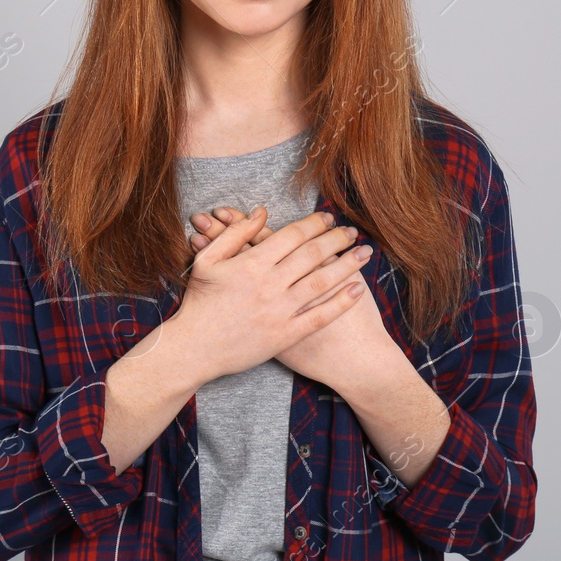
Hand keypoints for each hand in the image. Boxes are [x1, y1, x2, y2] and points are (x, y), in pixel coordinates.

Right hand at [171, 205, 371, 383]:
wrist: (195, 348)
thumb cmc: (199, 303)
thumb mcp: (208, 261)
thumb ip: (234, 234)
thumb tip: (261, 213)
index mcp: (251, 264)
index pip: (292, 235)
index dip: (314, 223)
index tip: (328, 217)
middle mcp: (269, 285)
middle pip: (312, 254)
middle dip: (337, 239)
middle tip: (352, 231)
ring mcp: (280, 311)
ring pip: (322, 282)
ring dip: (347, 265)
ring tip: (365, 253)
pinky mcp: (286, 335)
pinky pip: (320, 316)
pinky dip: (342, 302)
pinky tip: (358, 289)